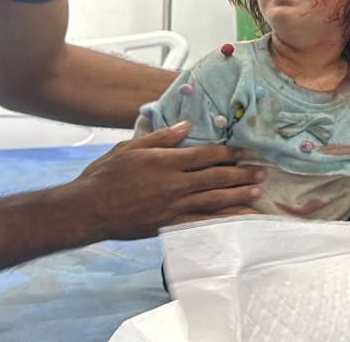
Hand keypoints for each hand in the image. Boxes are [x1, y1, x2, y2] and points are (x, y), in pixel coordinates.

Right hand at [72, 122, 264, 239]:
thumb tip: (187, 125)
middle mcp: (174, 184)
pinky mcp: (169, 224)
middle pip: (216, 178)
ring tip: (256, 193)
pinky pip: (201, 223)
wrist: (87, 209)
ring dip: (238, 197)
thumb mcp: (131, 147)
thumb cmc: (106, 175)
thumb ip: (162, 136)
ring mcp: (173, 207)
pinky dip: (221, 221)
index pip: (206, 155)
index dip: (228, 153)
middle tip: (261, 172)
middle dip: (241, 175)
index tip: (243, 152)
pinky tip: (235, 220)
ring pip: (213, 201)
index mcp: (166, 162)